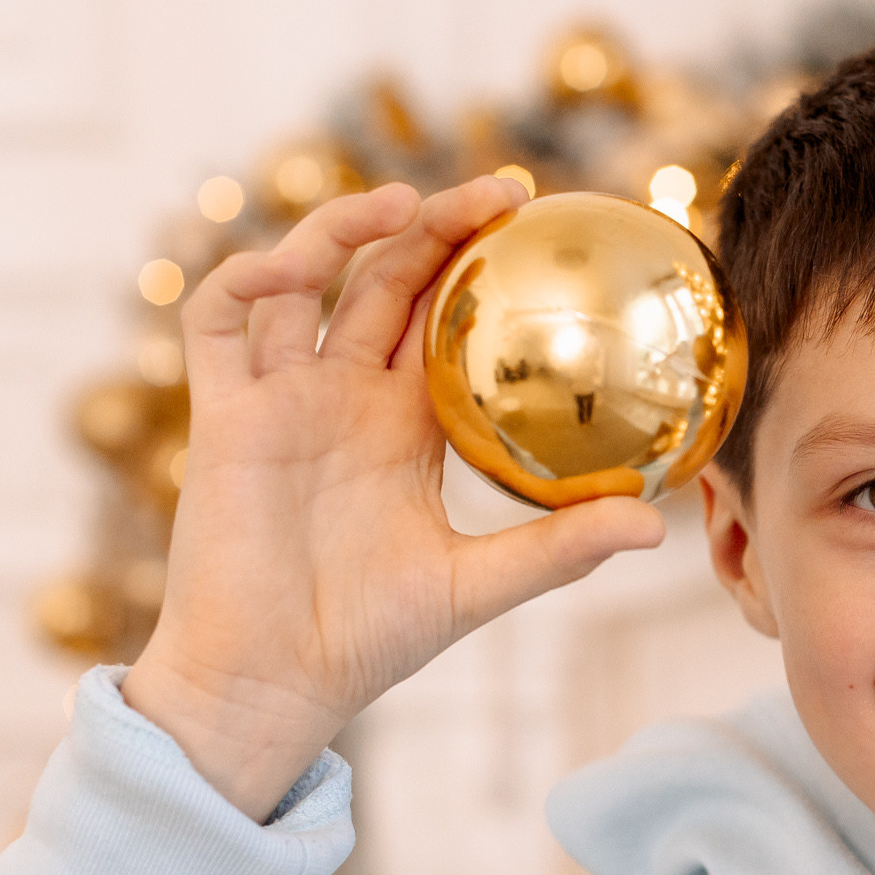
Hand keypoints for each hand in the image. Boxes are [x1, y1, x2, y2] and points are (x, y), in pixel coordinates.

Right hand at [122, 178, 666, 818]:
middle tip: (503, 190)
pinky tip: (295, 266)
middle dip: (435, 224)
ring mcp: (280, 398)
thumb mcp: (480, 585)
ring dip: (345, 227)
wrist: (273, 684)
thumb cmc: (370, 640)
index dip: (481, 267)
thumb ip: (560, 547)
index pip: (444, 320)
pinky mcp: (222, 415)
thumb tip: (656, 526)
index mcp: (403, 425)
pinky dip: (250, 278)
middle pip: (385, 279)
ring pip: (304, 279)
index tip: (541, 227)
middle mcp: (342, 396)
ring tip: (406, 200)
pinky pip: (218, 321)